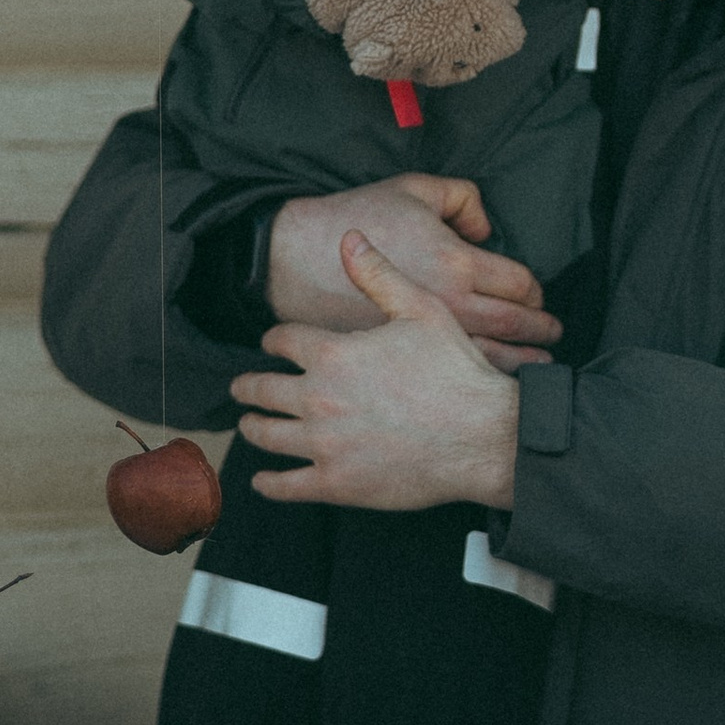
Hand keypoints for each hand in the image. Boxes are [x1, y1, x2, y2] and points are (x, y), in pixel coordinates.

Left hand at [235, 233, 522, 511]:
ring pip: (267, 436)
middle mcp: (318, 398)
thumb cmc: (456, 371)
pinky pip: (286, 486)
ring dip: (252, 428)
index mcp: (332, 354)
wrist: (483, 434)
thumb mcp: (423, 310)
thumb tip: (349, 238)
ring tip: (249, 425)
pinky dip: (268, 482)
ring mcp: (323, 444)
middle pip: (262, 389)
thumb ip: (379, 275)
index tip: (271, 344)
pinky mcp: (336, 483)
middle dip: (248, 386)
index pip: (283, 341)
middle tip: (242, 387)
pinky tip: (262, 479)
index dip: (274, 340)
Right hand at [265, 177, 559, 368]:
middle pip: (515, 324)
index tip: (538, 299)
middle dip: (541, 330)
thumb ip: (463, 199)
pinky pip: (453, 377)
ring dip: (523, 361)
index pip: (519, 284)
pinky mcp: (401, 362)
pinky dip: (483, 381)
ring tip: (538, 364)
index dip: (536, 292)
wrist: (297, 258)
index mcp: (456, 262)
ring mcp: (425, 339)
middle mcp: (449, 304)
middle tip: (552, 334)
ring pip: (493, 358)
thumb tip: (486, 229)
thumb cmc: (357, 216)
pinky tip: (490, 383)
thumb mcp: (416, 189)